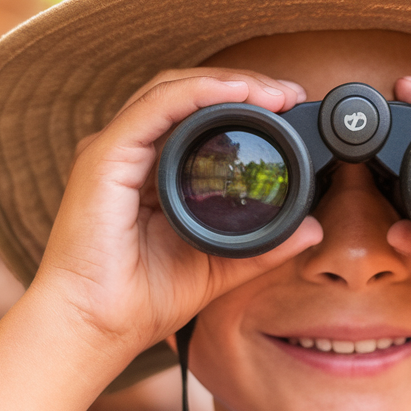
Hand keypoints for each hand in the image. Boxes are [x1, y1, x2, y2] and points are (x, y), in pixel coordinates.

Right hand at [31, 69, 321, 362]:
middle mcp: (130, 153)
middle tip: (290, 94)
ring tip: (274, 91)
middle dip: (243, 86)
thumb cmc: (142, 300)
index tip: (289, 109)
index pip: (196, 117)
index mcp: (149, 172)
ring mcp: (114, 151)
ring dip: (227, 83)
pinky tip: (236, 92)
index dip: (243, 104)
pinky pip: (156, 107)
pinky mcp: (104, 157)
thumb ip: (264, 247)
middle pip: (188, 95)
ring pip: (173, 90)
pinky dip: (198, 92)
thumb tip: (312, 230)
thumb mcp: (220, 266)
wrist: (98, 327)